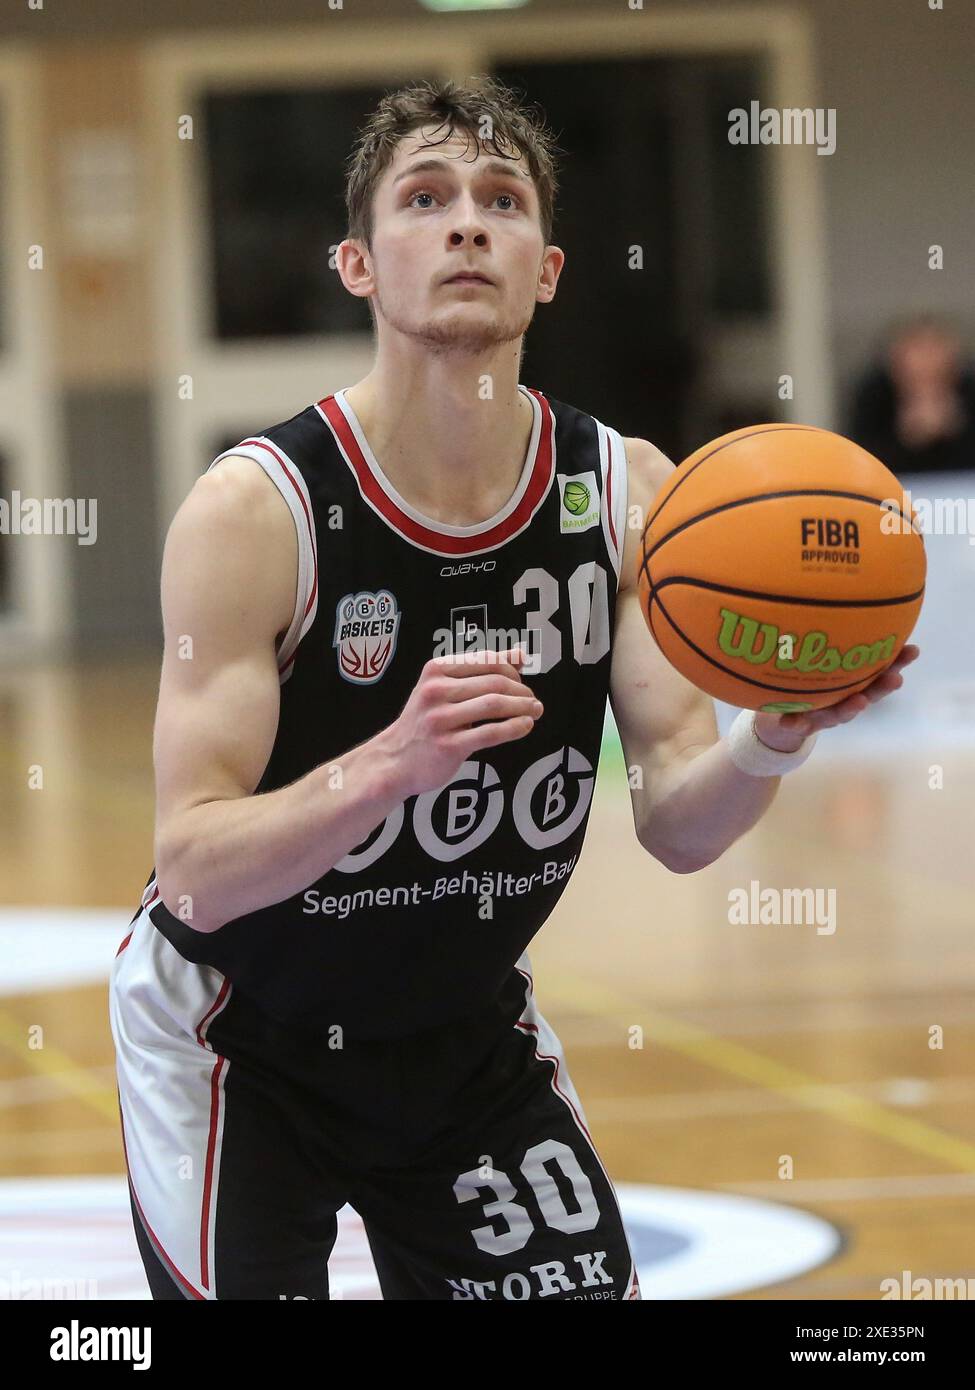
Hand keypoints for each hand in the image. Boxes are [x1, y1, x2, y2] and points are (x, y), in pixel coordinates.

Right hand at [384, 646, 542, 797]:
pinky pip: (491, 733)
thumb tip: (519, 654)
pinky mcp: (449, 745)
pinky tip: (525, 726)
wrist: (394, 760)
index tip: (522, 683)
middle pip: (494, 683)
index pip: (486, 660)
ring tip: (534, 711)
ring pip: (495, 705)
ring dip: (523, 707)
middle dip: (522, 690)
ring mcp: (440, 719)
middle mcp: (435, 691)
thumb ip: (480, 670)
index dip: (512, 671)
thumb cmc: (423, 722)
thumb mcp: (443, 688)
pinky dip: (515, 728)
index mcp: (435, 670)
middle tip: (533, 700)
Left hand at [753, 644, 919, 750]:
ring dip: (851, 708)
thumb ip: (832, 635)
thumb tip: (844, 594)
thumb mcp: (820, 656)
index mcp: (853, 684)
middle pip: (868, 694)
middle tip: (896, 678)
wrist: (782, 718)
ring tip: (859, 702)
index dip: (898, 662)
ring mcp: (823, 714)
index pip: (880, 670)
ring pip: (839, 712)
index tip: (913, 650)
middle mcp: (843, 700)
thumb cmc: (808, 681)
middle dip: (883, 687)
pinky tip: (790, 719)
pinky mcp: (800, 724)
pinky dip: (796, 721)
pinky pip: (798, 722)